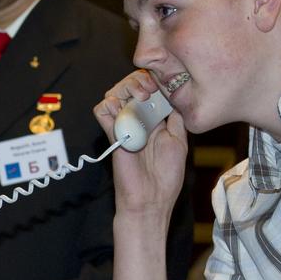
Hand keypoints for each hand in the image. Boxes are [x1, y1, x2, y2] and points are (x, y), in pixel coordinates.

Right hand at [93, 69, 188, 217]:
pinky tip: (122, 109)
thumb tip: (174, 97)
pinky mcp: (112, 135)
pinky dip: (108, 104)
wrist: (151, 199)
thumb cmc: (166, 176)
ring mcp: (123, 126)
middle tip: (150, 90)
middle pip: (130, 87)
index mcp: (153, 121)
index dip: (154, 81)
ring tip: (140, 96)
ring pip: (114, 93)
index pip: (149, 90)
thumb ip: (176, 119)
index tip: (163, 84)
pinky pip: (102, 111)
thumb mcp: (179, 141)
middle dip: (140, 80)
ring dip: (126, 88)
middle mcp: (136, 120)